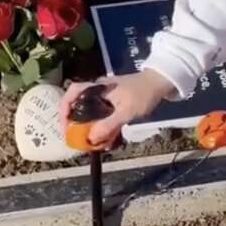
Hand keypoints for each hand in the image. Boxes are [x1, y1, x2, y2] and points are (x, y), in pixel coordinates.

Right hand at [60, 70, 175, 146]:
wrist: (161, 83)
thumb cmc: (143, 93)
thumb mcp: (126, 111)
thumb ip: (108, 125)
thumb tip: (91, 138)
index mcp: (96, 88)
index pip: (71, 93)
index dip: (64, 109)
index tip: (66, 127)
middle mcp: (97, 90)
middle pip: (78, 105)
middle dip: (76, 123)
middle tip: (78, 139)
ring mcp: (106, 96)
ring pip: (90, 112)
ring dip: (90, 127)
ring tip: (93, 142)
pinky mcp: (114, 102)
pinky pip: (102, 115)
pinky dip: (102, 126)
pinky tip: (108, 138)